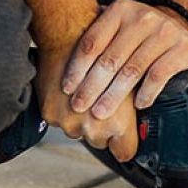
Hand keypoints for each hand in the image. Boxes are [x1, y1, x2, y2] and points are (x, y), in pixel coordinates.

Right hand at [35, 45, 137, 161]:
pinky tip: (68, 92)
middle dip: (101, 128)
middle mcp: (93, 128)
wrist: (70, 34)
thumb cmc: (105, 55)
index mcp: (118, 124)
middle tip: (100, 104)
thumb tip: (136, 127)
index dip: (125, 145)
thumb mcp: (129, 83)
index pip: (125, 153)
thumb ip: (131, 110)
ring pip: (77, 132)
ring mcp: (70, 123)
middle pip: (100, 143)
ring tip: (83, 94)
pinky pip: (58, 121)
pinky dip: (62, 110)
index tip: (123, 141)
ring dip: (80, 119)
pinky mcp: (50, 115)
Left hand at [60, 0, 187, 117]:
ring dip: (114, 96)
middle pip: (110, 60)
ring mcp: (163, 33)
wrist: (183, 25)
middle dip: (91, 87)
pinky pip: (158, 75)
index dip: (77, 68)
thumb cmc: (141, 33)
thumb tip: (57, 59)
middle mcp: (141, 18)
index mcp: (120, 10)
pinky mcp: (181, 49)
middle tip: (79, 106)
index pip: (92, 42)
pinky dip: (145, 93)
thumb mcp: (119, 24)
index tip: (67, 88)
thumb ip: (97, 35)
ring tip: (101, 112)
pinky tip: (137, 105)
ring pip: (132, 70)